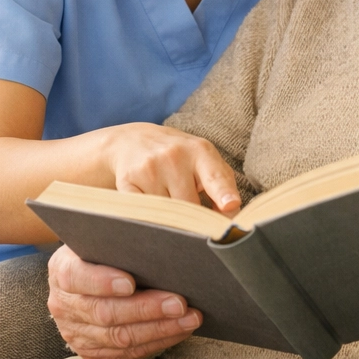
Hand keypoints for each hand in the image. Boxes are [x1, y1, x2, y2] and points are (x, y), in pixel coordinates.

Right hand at [47, 245, 201, 358]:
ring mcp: (76, 333)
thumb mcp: (104, 236)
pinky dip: (156, 343)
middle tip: (179, 303)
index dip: (102, 281)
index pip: (77, 277)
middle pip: (104, 312)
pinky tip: (180, 331)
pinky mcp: (92, 352)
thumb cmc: (106, 249)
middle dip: (146, 309)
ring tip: (190, 318)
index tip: (131, 283)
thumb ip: (121, 235)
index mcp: (62, 269)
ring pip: (118, 338)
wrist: (88, 276)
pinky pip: (125, 354)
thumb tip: (156, 229)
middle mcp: (63, 304)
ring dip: (159, 330)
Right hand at [107, 123, 240, 214]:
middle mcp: (174, 157)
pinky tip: (150, 205)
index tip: (230, 205)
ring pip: (168, 214)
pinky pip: (144, 214)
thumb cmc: (178, 156)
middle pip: (191, 206)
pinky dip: (149, 217)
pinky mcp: (127, 182)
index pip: (214, 176)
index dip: (223, 193)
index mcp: (200, 151)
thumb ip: (222, 185)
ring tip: (166, 197)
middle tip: (190, 210)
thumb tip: (231, 215)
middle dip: (194, 217)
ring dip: (170, 216)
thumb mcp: (204, 160)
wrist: (132, 141)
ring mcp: (149, 169)